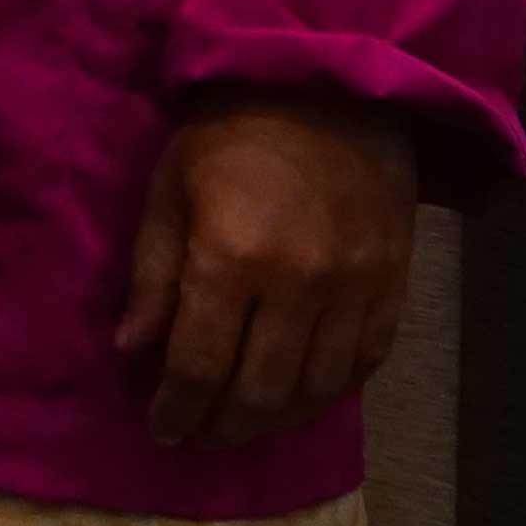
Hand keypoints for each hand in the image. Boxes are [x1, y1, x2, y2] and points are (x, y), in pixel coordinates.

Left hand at [113, 93, 424, 449]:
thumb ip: (152, 276)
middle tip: (199, 438)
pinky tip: (302, 399)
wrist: (331, 88)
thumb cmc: (230, 134)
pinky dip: (331, 393)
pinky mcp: (394, 285)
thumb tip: (132, 351)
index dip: (178, 409)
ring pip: (317, 389)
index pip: (200, 366)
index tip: (162, 430)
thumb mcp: (168, 190)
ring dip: (277, 421)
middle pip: (260, 392)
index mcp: (232, 260)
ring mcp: (355, 289)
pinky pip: (366, 363)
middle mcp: (299, 286)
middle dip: (223, 427)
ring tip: (243, 427)